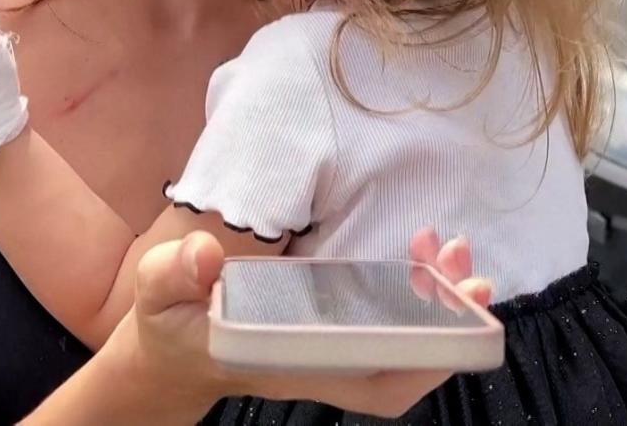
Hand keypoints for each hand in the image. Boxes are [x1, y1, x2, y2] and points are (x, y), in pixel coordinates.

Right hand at [101, 228, 493, 421]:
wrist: (169, 353)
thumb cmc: (167, 324)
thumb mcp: (158, 293)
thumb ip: (175, 274)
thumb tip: (205, 255)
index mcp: (285, 361)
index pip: (367, 378)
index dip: (418, 354)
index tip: (450, 309)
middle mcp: (316, 362)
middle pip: (400, 363)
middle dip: (445, 323)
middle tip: (468, 268)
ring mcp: (323, 348)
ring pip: (398, 342)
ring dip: (433, 302)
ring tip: (449, 248)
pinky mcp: (322, 327)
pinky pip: (379, 319)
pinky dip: (406, 289)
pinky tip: (415, 252)